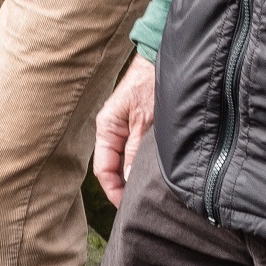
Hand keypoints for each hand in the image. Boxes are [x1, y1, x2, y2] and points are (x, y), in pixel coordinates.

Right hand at [94, 54, 156, 206]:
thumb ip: (135, 151)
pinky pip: (138, 152)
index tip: (128, 206)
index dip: (114, 191)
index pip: (104, 170)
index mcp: (106, 129)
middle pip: (114, 169)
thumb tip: (130, 180)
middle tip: (142, 205)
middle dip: (125, 187)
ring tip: (150, 193)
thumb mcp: (144, 121)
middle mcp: (113, 131)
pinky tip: (155, 174)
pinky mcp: (140, 126)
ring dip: (135, 176)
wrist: (161, 58)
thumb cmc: (150, 83)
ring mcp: (126, 129)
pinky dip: (144, 164)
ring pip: (127, 161)